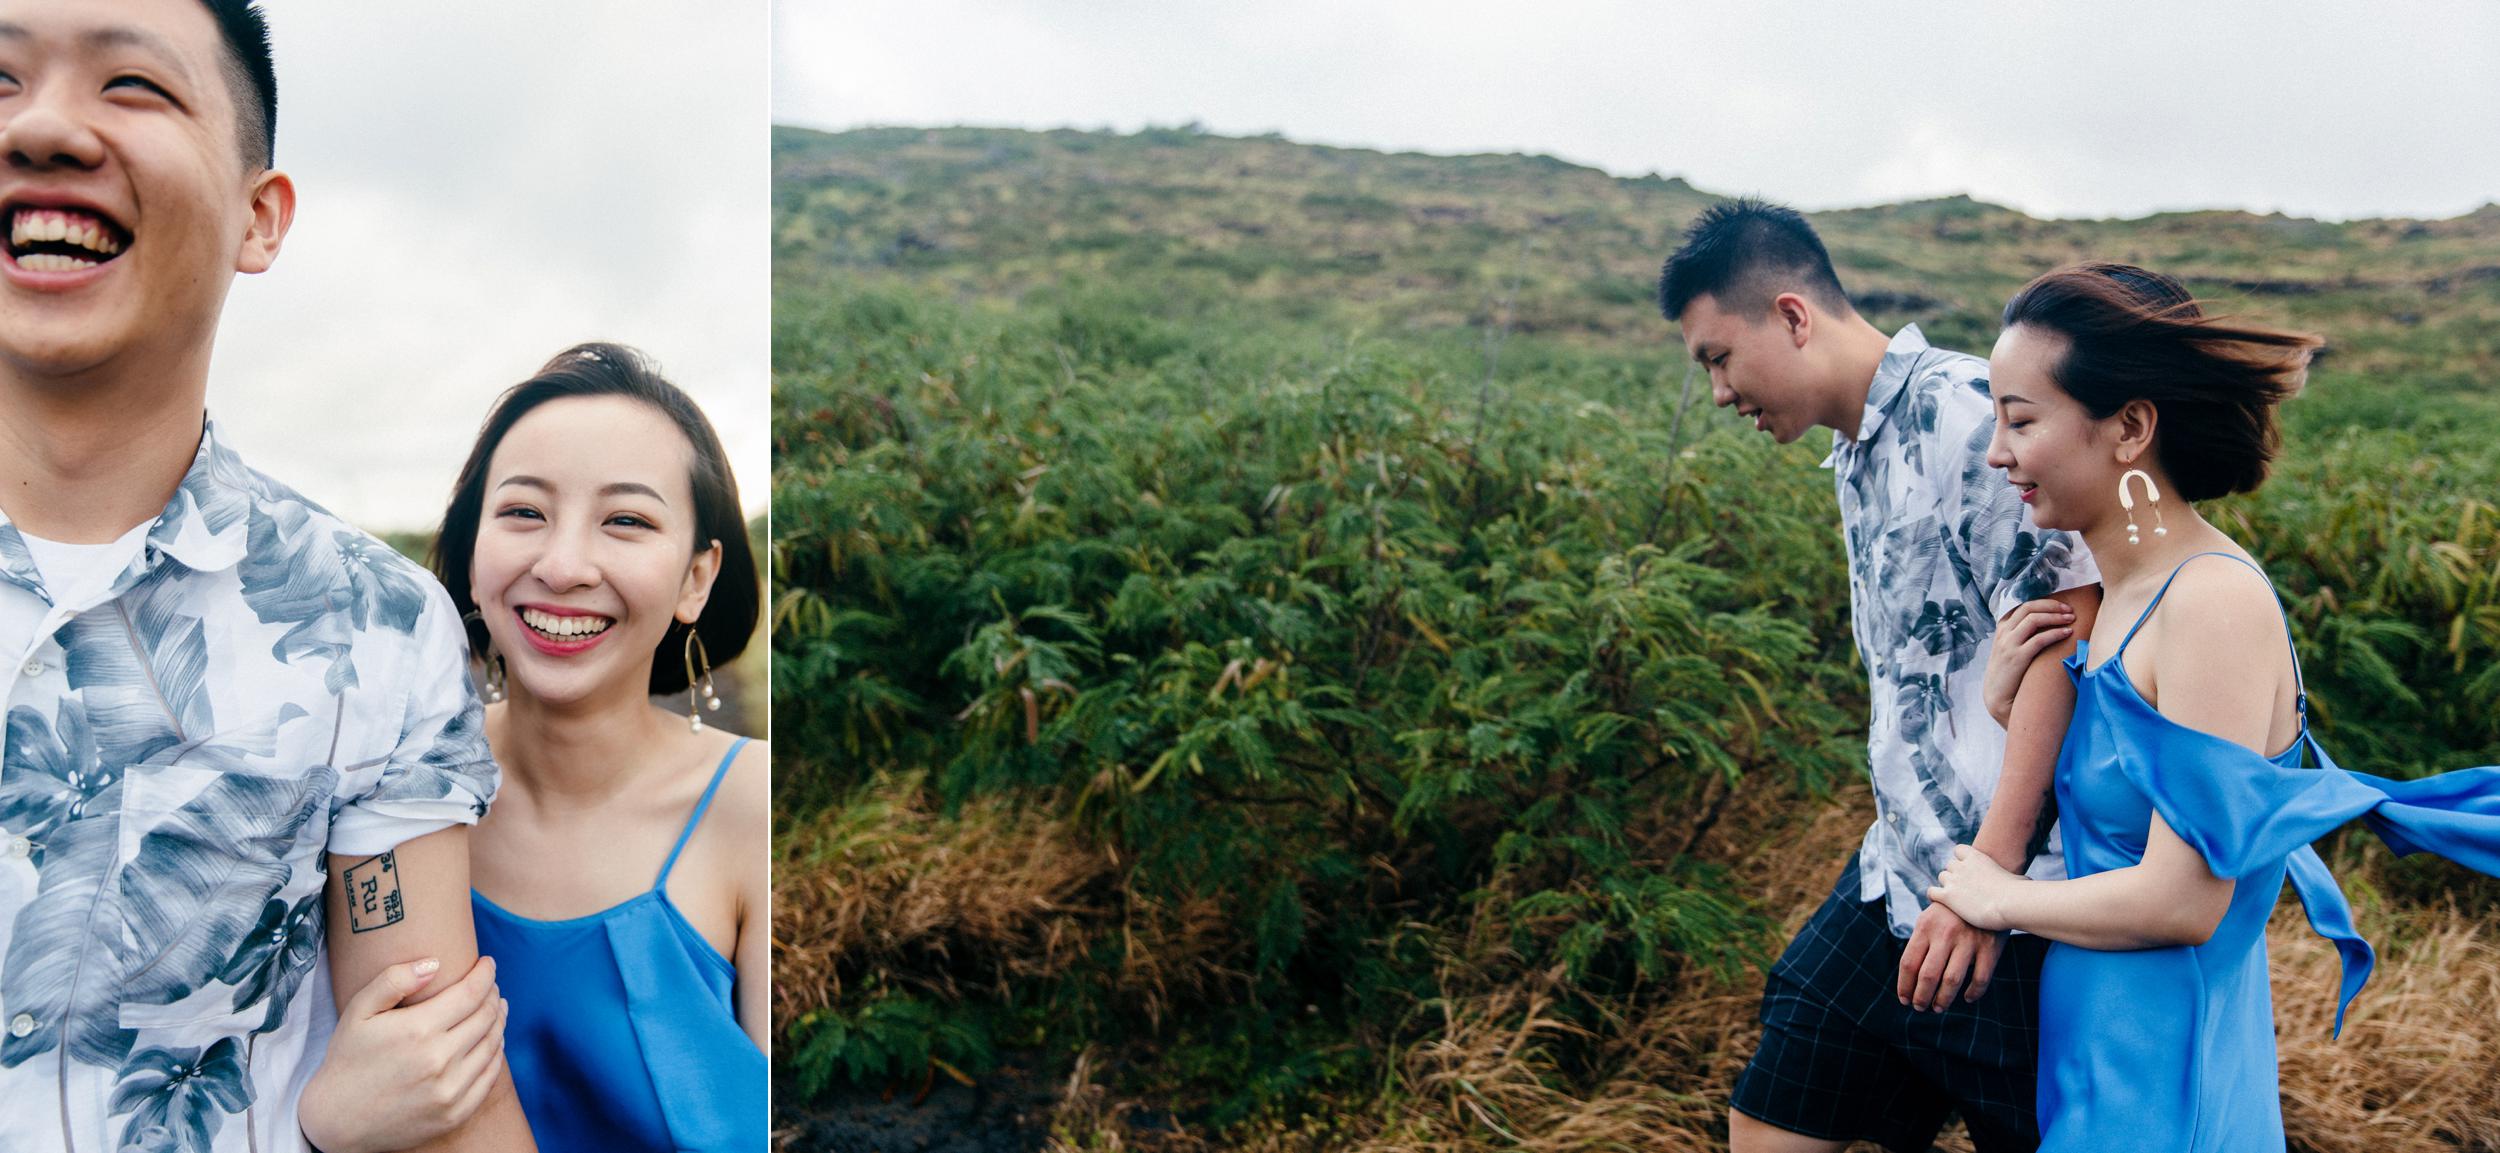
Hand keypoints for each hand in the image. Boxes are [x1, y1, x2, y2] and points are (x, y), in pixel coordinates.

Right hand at [299, 955, 508, 1152]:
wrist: (339, 1121)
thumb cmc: (348, 1060)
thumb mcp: (359, 1012)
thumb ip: (394, 980)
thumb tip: (434, 963)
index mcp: (418, 1030)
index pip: (470, 993)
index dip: (485, 974)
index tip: (488, 963)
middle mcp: (439, 1060)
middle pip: (486, 1016)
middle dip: (492, 994)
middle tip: (490, 984)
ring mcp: (451, 1090)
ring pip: (493, 1044)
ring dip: (499, 1020)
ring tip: (496, 1007)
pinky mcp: (456, 1113)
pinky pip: (490, 1076)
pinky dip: (496, 1053)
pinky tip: (492, 1040)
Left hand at [1894, 891, 2008, 1012]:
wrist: (1985, 891)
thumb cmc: (1950, 912)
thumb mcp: (1929, 920)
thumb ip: (1919, 945)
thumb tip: (1910, 980)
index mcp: (1925, 927)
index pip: (1908, 963)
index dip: (1904, 986)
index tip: (1904, 999)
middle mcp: (1945, 934)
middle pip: (1928, 975)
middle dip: (1921, 997)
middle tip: (1920, 1008)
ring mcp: (1968, 940)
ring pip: (1952, 980)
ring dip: (1943, 999)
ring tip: (1938, 1008)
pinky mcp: (1989, 947)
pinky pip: (1980, 978)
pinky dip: (1973, 993)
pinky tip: (1967, 998)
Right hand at [1984, 598, 2075, 727]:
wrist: (1998, 698)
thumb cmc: (2011, 674)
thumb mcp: (2011, 649)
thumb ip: (2023, 635)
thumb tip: (2049, 625)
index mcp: (2002, 629)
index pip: (2023, 605)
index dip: (2044, 602)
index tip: (2062, 606)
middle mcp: (2004, 633)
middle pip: (2029, 607)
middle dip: (2052, 605)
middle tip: (2070, 610)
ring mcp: (2008, 644)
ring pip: (2033, 619)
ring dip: (2055, 616)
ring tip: (2071, 619)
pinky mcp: (2017, 657)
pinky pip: (2039, 639)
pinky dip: (2055, 633)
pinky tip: (2068, 633)